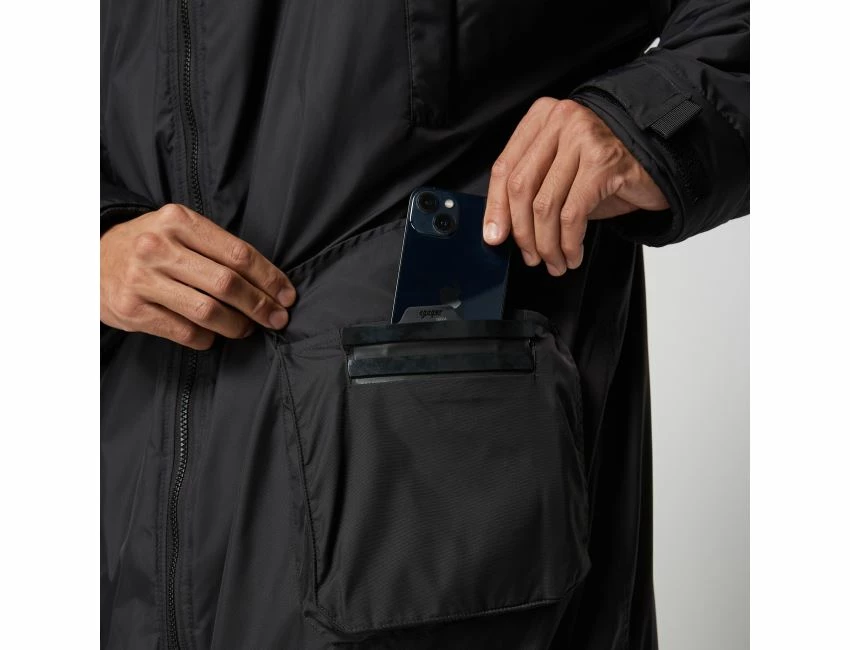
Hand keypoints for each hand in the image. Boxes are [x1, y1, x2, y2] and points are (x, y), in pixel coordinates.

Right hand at [101, 203, 295, 349]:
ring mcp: (142, 279)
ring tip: (248, 329)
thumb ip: (217, 248)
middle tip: (277, 319)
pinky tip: (213, 336)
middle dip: (260, 305)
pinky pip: (185, 332)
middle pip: (227, 283)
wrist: (88, 259)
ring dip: (237, 326)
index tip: (287, 295)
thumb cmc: (149, 246)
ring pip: (208, 311)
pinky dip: (207, 339)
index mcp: (178, 221)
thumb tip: (269, 282)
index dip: (269, 278)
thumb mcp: (177, 230)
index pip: (238, 253)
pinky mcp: (131, 309)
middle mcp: (158, 247)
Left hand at [483, 97, 669, 274]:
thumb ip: (535, 186)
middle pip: (521, 187)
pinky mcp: (605, 162)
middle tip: (529, 256)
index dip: (495, 208)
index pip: (504, 167)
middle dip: (521, 231)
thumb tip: (502, 226)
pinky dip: (569, 243)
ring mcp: (583, 138)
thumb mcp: (564, 170)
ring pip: (545, 205)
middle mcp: (561, 121)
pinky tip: (573, 254)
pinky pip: (573, 214)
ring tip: (554, 261)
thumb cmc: (610, 167)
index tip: (494, 236)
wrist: (663, 160)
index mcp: (542, 118)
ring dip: (547, 244)